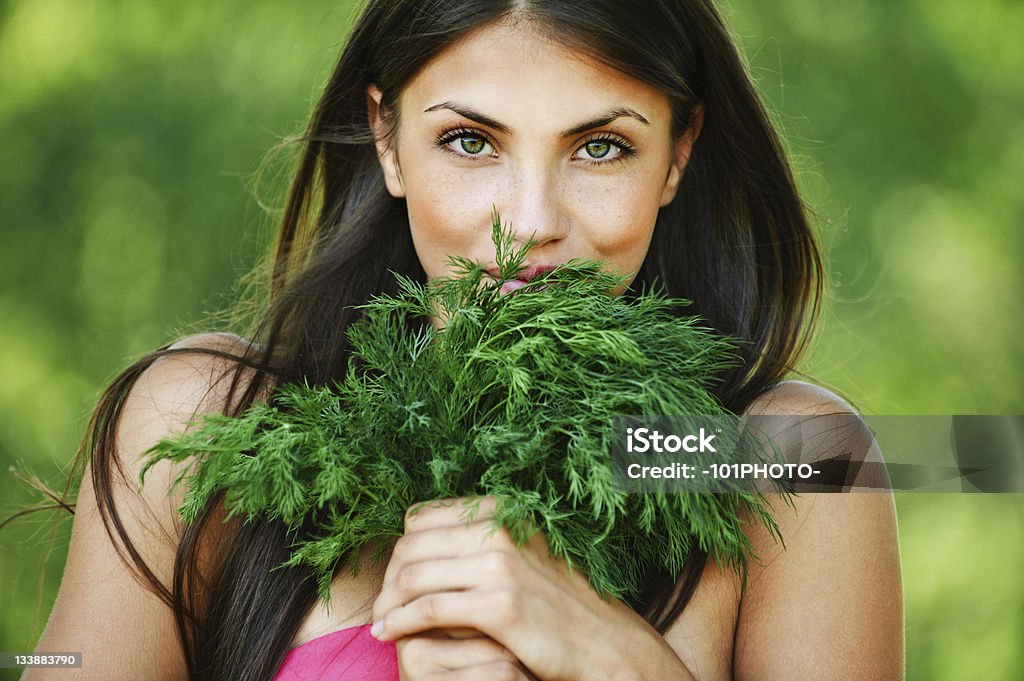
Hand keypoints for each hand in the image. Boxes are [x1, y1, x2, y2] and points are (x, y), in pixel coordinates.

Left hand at [370, 496, 659, 680]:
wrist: (604, 643)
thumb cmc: (557, 603)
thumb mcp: (521, 555)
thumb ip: (478, 541)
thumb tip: (418, 542)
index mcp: (500, 511)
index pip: (421, 517)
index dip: (402, 548)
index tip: (396, 576)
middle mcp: (499, 529)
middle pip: (411, 544)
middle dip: (389, 577)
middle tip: (380, 606)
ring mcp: (500, 566)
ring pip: (414, 576)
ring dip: (388, 602)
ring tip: (380, 623)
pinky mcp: (499, 606)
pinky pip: (429, 609)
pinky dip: (400, 622)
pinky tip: (389, 635)